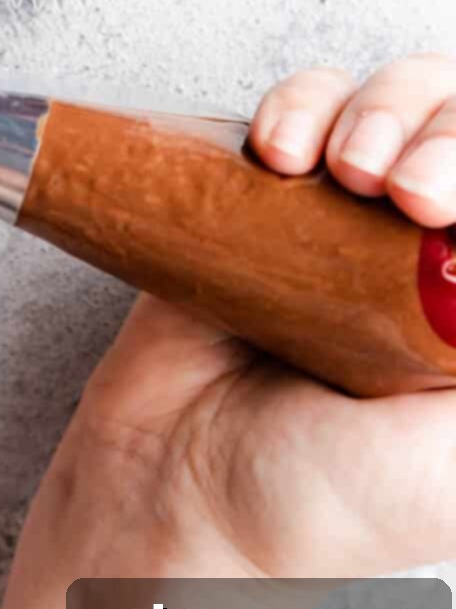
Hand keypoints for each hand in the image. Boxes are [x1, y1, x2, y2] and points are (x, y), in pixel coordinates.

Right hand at [0, 55, 455, 608]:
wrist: (180, 498)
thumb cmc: (326, 506)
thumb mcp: (454, 454)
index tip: (437, 204)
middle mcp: (422, 253)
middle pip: (454, 124)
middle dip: (432, 128)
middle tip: (398, 187)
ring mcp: (341, 217)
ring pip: (385, 101)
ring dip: (369, 109)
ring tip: (337, 167)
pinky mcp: (261, 194)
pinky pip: (298, 108)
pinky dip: (295, 106)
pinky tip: (274, 150)